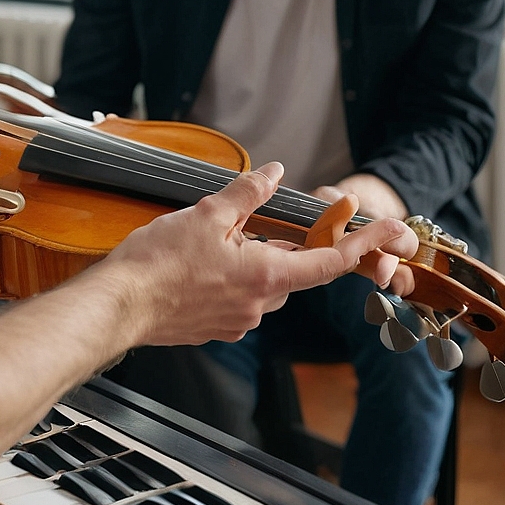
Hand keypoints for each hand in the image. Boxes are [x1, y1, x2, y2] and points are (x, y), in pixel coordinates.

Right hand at [102, 162, 416, 347]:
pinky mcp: (212, 331)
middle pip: (288, 273)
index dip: (361, 245)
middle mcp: (258, 306)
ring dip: (246, 265)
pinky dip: (224, 283)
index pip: (328, 262)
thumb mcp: (205, 215)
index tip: (388, 232)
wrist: (116, 307)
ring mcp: (235, 323)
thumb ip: (246, 193)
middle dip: (274, 249)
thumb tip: (273, 173)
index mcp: (265, 276)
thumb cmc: (157, 264)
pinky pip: (234, 302)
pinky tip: (192, 269)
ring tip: (204, 245)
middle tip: (243, 225)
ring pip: (259, 288)